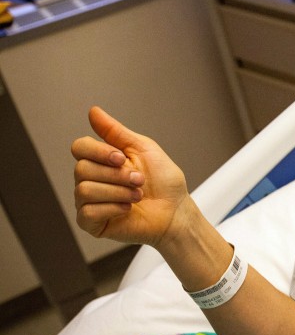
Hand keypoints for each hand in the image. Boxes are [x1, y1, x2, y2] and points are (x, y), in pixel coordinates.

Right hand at [71, 106, 190, 246]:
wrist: (176, 211)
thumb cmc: (163, 182)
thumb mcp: (143, 149)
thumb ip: (116, 132)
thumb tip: (93, 111)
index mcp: (100, 160)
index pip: (79, 148)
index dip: (98, 151)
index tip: (123, 158)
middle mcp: (90, 179)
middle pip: (82, 169)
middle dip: (117, 175)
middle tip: (139, 180)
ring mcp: (89, 202)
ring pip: (84, 190)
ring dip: (118, 192)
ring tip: (138, 195)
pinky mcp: (91, 223)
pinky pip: (87, 212)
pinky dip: (112, 208)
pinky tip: (127, 209)